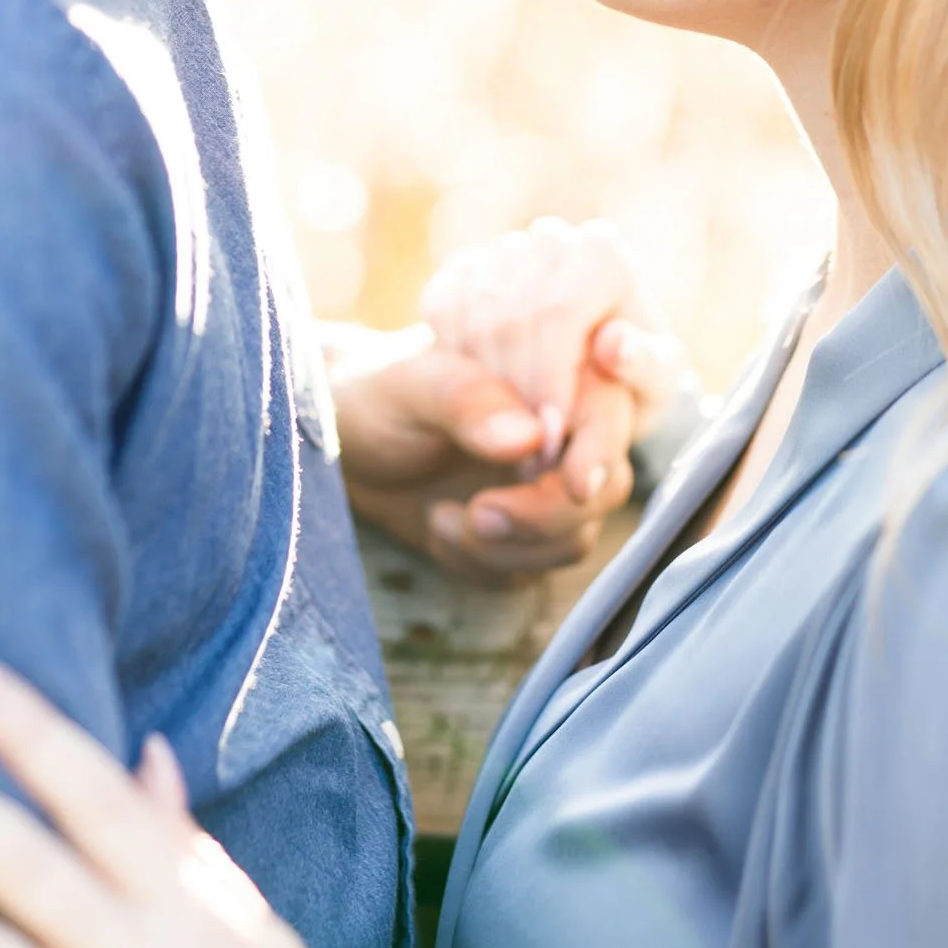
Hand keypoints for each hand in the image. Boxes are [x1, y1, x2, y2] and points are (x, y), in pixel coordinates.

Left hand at [332, 328, 639, 582]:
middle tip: (482, 510)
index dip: (598, 449)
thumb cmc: (374, 396)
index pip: (608, 411)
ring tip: (443, 516)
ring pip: (573, 537)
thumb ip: (467, 401)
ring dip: (508, 545)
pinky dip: (480, 562)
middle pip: (605, 486)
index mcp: (549, 377)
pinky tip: (437, 524)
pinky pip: (529, 571)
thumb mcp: (409, 386)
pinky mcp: (520, 537)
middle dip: (547, 512)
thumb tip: (528, 437)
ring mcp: (543, 488)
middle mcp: (559, 433)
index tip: (569, 480)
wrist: (339, 447)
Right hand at [420, 217, 685, 452]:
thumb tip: (614, 343)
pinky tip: (492, 397)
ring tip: (514, 434)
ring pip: (471, 321)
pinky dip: (459, 366)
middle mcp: (550, 240)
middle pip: (509, 319)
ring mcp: (500, 252)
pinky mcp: (461, 271)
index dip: (550, 377)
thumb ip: (645, 369)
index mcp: (602, 254)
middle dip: (516, 393)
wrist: (584, 377)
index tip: (551, 434)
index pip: (559, 310)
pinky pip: (441, 315)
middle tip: (528, 451)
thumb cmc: (627, 382)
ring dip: (487, 389)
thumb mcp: (653, 388)